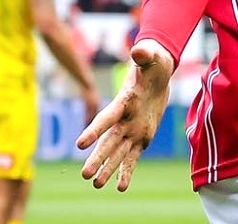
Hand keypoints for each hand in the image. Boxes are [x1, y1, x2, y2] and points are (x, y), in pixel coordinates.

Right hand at [76, 39, 174, 191]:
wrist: (157, 72)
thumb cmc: (152, 61)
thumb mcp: (151, 57)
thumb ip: (144, 55)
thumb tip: (139, 49)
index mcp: (123, 102)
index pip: (107, 118)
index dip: (94, 130)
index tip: (79, 144)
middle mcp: (124, 119)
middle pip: (108, 142)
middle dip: (98, 159)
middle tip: (85, 176)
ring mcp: (131, 130)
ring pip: (118, 153)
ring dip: (108, 169)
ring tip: (97, 185)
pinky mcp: (141, 137)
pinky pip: (133, 157)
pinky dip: (127, 171)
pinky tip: (120, 187)